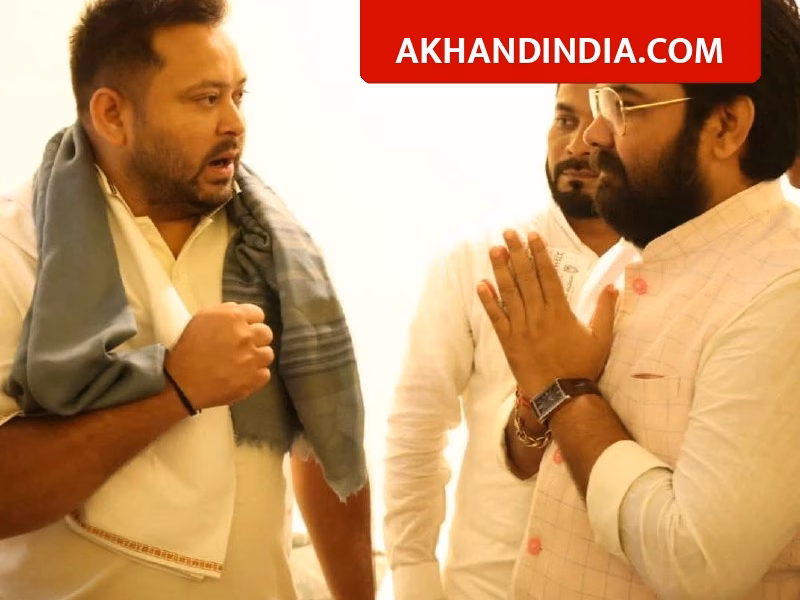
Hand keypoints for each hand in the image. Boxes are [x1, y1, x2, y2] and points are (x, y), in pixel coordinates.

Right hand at [164, 302, 273, 409]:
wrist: (181, 382)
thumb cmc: (188, 348)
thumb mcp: (202, 319)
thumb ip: (226, 312)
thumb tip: (242, 314)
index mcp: (233, 317)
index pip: (258, 314)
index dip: (250, 322)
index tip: (243, 330)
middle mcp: (246, 335)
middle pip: (266, 333)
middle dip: (255, 339)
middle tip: (242, 348)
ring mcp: (252, 358)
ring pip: (268, 354)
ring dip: (257, 358)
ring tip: (241, 363)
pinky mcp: (254, 379)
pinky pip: (265, 374)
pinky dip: (255, 376)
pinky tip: (241, 376)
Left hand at [477, 230, 617, 396]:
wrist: (562, 394)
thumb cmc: (583, 366)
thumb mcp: (602, 338)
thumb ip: (605, 310)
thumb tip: (613, 286)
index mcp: (560, 311)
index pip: (548, 276)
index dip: (539, 254)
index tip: (532, 236)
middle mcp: (539, 315)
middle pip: (526, 278)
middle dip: (517, 253)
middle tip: (508, 233)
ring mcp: (521, 328)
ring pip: (509, 293)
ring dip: (501, 270)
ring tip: (495, 250)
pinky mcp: (508, 341)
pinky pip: (496, 318)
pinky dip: (488, 301)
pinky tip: (480, 284)